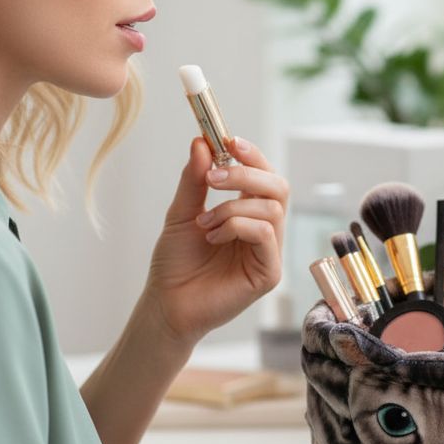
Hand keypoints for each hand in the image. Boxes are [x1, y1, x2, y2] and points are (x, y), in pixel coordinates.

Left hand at [144, 135, 287, 346]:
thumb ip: (195, 180)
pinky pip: (265, 234)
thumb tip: (201, 142)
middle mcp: (265, 231)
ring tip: (204, 223)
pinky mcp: (269, 273)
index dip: (252, 156)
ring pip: (271, 208)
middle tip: (214, 177)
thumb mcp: (182, 213)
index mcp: (249, 214)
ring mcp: (270, 252)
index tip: (228, 140)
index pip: (265, 177)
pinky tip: (213, 237)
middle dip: (247, 174)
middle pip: (278, 187)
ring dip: (232, 207)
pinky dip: (237, 226)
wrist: (165, 303)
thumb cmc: (176, 263)